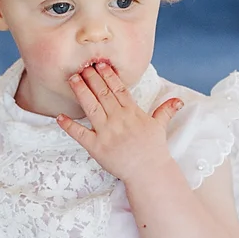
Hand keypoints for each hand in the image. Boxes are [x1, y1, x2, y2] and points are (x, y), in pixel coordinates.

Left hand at [57, 61, 182, 183]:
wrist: (148, 172)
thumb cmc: (154, 150)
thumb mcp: (160, 127)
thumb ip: (165, 110)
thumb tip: (179, 100)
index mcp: (132, 112)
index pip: (119, 89)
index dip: (108, 75)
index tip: (100, 64)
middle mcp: (118, 119)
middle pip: (102, 93)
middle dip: (92, 78)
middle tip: (82, 66)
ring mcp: (106, 133)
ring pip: (91, 106)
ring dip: (80, 91)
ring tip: (72, 79)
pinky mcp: (96, 147)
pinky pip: (79, 134)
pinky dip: (68, 125)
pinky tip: (59, 116)